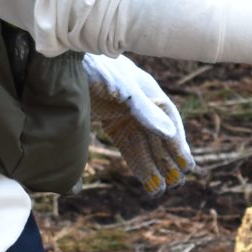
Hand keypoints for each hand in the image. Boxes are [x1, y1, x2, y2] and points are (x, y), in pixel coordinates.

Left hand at [84, 53, 193, 191]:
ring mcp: (124, 113)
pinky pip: (127, 144)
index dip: (178, 144)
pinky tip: (142, 177)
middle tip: (176, 184)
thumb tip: (170, 133)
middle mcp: (140, 104)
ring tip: (159, 190)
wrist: (65, 60)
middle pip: (158, 136)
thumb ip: (145, 110)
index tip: (187, 166)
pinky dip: (135, 161)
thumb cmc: (97, 67)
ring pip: (143, 144)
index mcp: (148, 92)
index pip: (169, 122)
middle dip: (167, 160)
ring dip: (152, 165)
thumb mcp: (122, 89)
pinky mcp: (109, 120)